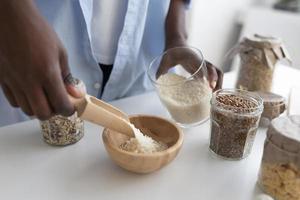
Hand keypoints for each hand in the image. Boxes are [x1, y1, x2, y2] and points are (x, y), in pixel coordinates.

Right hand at [0, 1, 83, 119]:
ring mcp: (13, 81)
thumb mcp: (60, 52)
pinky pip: (13, 101)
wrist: (11, 19)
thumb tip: (75, 93)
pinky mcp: (2, 79)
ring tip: (44, 98)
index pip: (60, 104)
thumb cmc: (38, 31)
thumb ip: (67, 75)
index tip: (71, 107)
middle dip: (53, 112)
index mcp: (47, 73)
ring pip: (26, 109)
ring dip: (38, 108)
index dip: (68, 110)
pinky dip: (24, 102)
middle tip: (57, 104)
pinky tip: (30, 92)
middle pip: (42, 113)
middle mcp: (29, 81)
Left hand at [157, 45, 222, 90]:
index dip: (208, 74)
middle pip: (215, 69)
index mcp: (193, 58)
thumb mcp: (165, 59)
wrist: (176, 43)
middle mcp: (200, 61)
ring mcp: (202, 64)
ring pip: (217, 72)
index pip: (204, 65)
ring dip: (218, 82)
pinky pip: (212, 75)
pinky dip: (214, 83)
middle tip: (212, 92)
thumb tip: (157, 79)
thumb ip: (161, 68)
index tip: (208, 84)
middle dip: (216, 81)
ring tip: (214, 94)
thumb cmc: (171, 50)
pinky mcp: (202, 68)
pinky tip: (210, 92)